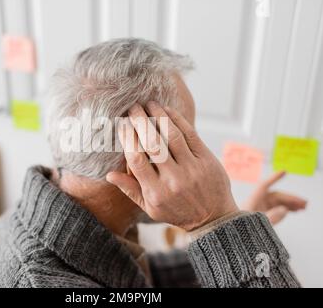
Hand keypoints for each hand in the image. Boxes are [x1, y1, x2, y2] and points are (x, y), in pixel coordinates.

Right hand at [106, 102, 238, 230]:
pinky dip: (178, 120)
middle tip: (133, 107)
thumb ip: (130, 189)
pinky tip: (167, 111)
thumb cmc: (177, 212)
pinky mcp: (206, 160)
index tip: (122, 123)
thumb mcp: (150, 207)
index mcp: (155, 192)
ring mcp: (191, 169)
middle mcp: (173, 180)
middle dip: (140, 121)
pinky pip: (190, 135)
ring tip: (149, 103)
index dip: (127, 138)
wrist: (213, 218)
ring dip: (158, 116)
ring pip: (172, 136)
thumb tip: (109, 174)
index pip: (136, 159)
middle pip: (152, 144)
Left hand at [242, 171, 306, 224]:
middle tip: (305, 203)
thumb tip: (284, 210)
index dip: (274, 178)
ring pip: (278, 202)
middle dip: (291, 198)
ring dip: (291, 204)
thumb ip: (272, 217)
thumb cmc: (242, 229)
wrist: (235, 237)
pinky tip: (296, 211)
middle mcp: (257, 202)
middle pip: (276, 196)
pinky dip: (286, 209)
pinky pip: (277, 209)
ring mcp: (260, 208)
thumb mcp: (258, 224)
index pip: (264, 185)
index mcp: (253, 200)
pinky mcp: (263, 215)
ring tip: (304, 208)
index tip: (284, 171)